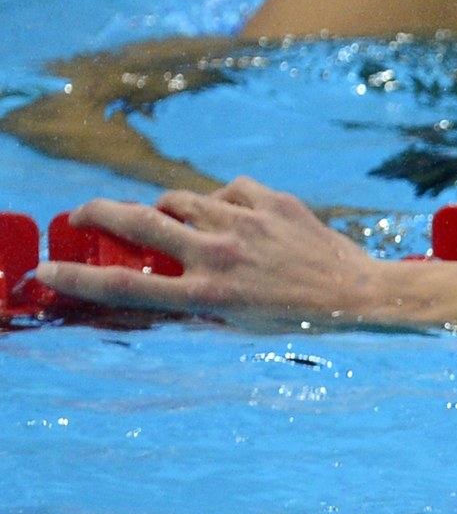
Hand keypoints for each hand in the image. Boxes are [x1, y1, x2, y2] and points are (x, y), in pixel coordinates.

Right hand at [36, 177, 385, 328]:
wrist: (354, 293)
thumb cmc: (292, 318)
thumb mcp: (233, 323)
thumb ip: (190, 302)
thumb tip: (150, 287)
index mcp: (205, 294)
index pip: (123, 285)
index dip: (76, 277)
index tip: (46, 269)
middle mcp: (219, 255)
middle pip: (139, 221)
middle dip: (98, 213)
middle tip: (79, 213)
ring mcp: (245, 223)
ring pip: (183, 199)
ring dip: (169, 209)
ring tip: (172, 222)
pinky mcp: (271, 200)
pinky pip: (228, 190)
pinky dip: (222, 202)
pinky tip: (233, 218)